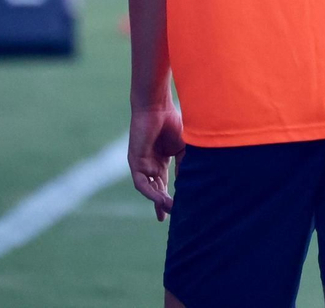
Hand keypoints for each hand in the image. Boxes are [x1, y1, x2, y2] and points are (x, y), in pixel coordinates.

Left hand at [129, 104, 185, 220]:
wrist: (157, 107)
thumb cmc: (172, 123)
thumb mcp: (183, 149)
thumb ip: (185, 166)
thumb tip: (190, 185)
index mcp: (161, 160)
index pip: (164, 184)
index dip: (169, 197)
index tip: (176, 210)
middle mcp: (150, 164)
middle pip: (156, 189)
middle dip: (161, 204)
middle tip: (167, 217)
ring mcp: (141, 164)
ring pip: (149, 188)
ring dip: (158, 200)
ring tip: (169, 210)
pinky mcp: (135, 162)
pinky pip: (141, 183)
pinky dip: (151, 192)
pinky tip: (160, 200)